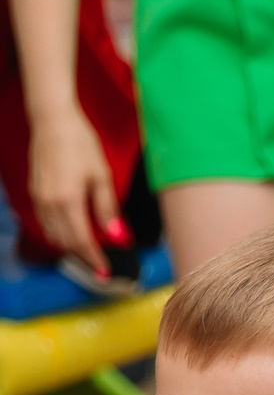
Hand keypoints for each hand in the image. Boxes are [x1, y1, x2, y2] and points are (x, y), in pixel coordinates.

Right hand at [27, 106, 121, 276]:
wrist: (53, 123)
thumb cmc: (81, 145)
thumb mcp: (102, 177)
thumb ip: (107, 209)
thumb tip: (117, 236)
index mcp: (69, 202)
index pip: (82, 241)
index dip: (94, 259)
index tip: (105, 271)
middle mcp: (49, 204)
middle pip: (66, 243)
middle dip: (83, 257)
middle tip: (99, 266)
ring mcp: (38, 199)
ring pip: (53, 235)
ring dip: (70, 247)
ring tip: (88, 252)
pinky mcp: (34, 193)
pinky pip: (45, 223)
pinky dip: (58, 233)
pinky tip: (72, 232)